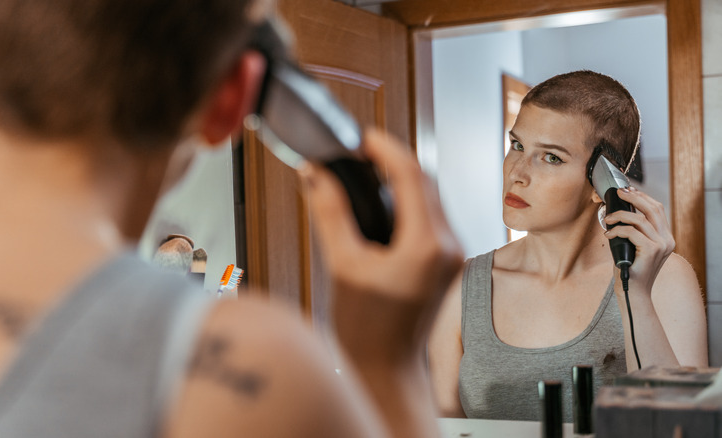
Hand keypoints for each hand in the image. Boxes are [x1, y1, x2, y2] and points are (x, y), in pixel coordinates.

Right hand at [301, 129, 463, 362]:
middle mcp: (448, 246)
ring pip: (430, 195)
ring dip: (401, 176)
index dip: (383, 147)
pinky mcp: (445, 260)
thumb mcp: (343, 265)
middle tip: (359, 150)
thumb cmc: (368, 331)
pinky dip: (407, 199)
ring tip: (367, 169)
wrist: (387, 367)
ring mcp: (451, 254)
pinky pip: (430, 215)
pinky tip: (382, 199)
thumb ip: (331, 213)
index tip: (360, 137)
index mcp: (427, 246)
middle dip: (392, 157)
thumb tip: (318, 175)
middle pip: (425, 180)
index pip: (410, 174)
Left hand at [603, 186, 674, 294]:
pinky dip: (617, 230)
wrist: (633, 291)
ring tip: (608, 219)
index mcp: (665, 237)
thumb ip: (634, 230)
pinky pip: (632, 232)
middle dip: (634, 197)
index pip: (657, 210)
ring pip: (641, 219)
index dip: (643, 197)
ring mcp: (661, 245)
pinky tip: (608, 234)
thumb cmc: (630, 268)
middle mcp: (667, 240)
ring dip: (621, 215)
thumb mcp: (633, 245)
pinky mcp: (651, 251)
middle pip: (653, 209)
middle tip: (619, 193)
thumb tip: (620, 211)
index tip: (628, 190)